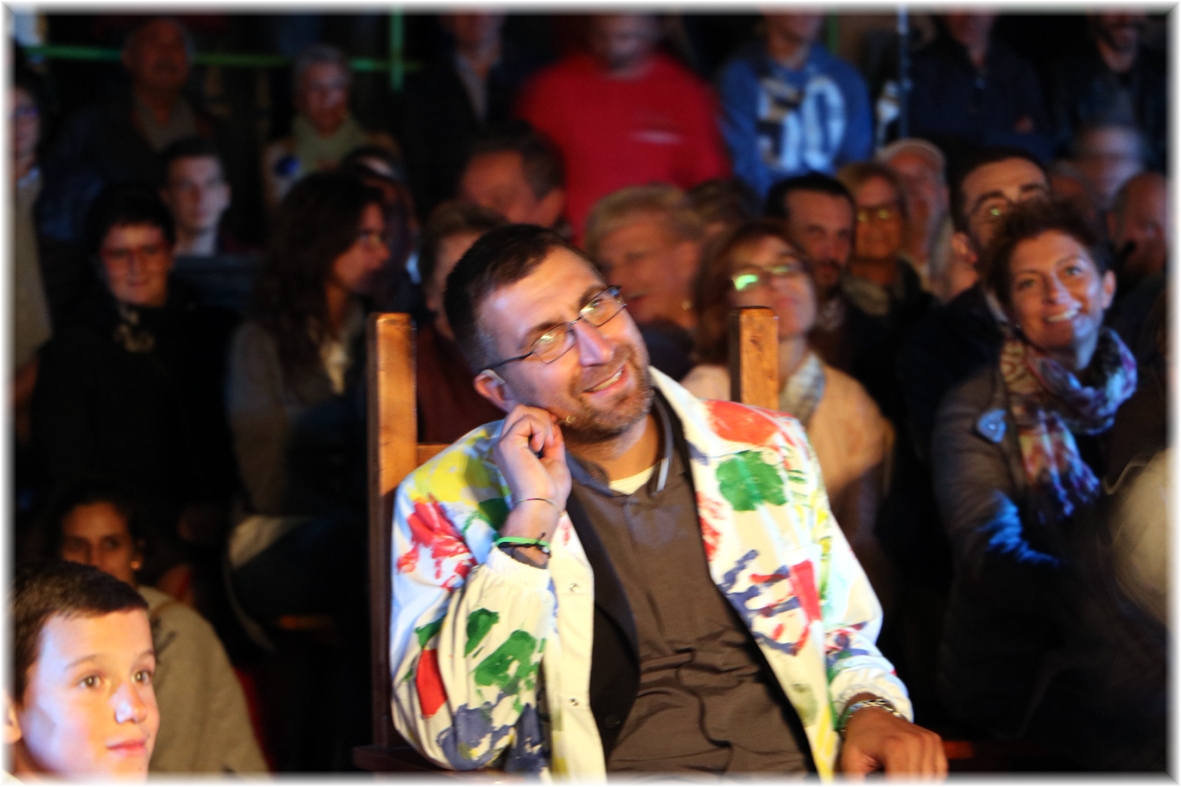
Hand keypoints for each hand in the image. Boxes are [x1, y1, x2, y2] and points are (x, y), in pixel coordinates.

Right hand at [492, 405, 570, 539]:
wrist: (543, 505)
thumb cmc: (550, 490)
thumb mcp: (554, 459)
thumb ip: (552, 441)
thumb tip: (555, 424)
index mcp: (512, 448)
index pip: (522, 418)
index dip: (541, 419)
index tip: (555, 431)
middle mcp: (503, 443)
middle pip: (519, 409)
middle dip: (541, 417)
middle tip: (551, 438)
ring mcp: (503, 442)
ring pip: (522, 410)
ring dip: (542, 423)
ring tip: (547, 444)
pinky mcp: (508, 443)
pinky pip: (527, 420)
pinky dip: (541, 429)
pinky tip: (541, 447)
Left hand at [839, 700, 946, 779]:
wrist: (869, 714)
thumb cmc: (859, 740)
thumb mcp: (851, 763)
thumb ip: (858, 782)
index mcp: (895, 747)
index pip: (903, 782)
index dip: (890, 785)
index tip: (879, 781)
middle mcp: (916, 742)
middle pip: (917, 782)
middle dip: (901, 783)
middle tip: (884, 774)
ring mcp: (928, 740)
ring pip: (930, 779)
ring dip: (914, 780)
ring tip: (894, 771)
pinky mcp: (935, 741)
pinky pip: (938, 772)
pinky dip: (926, 778)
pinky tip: (909, 772)